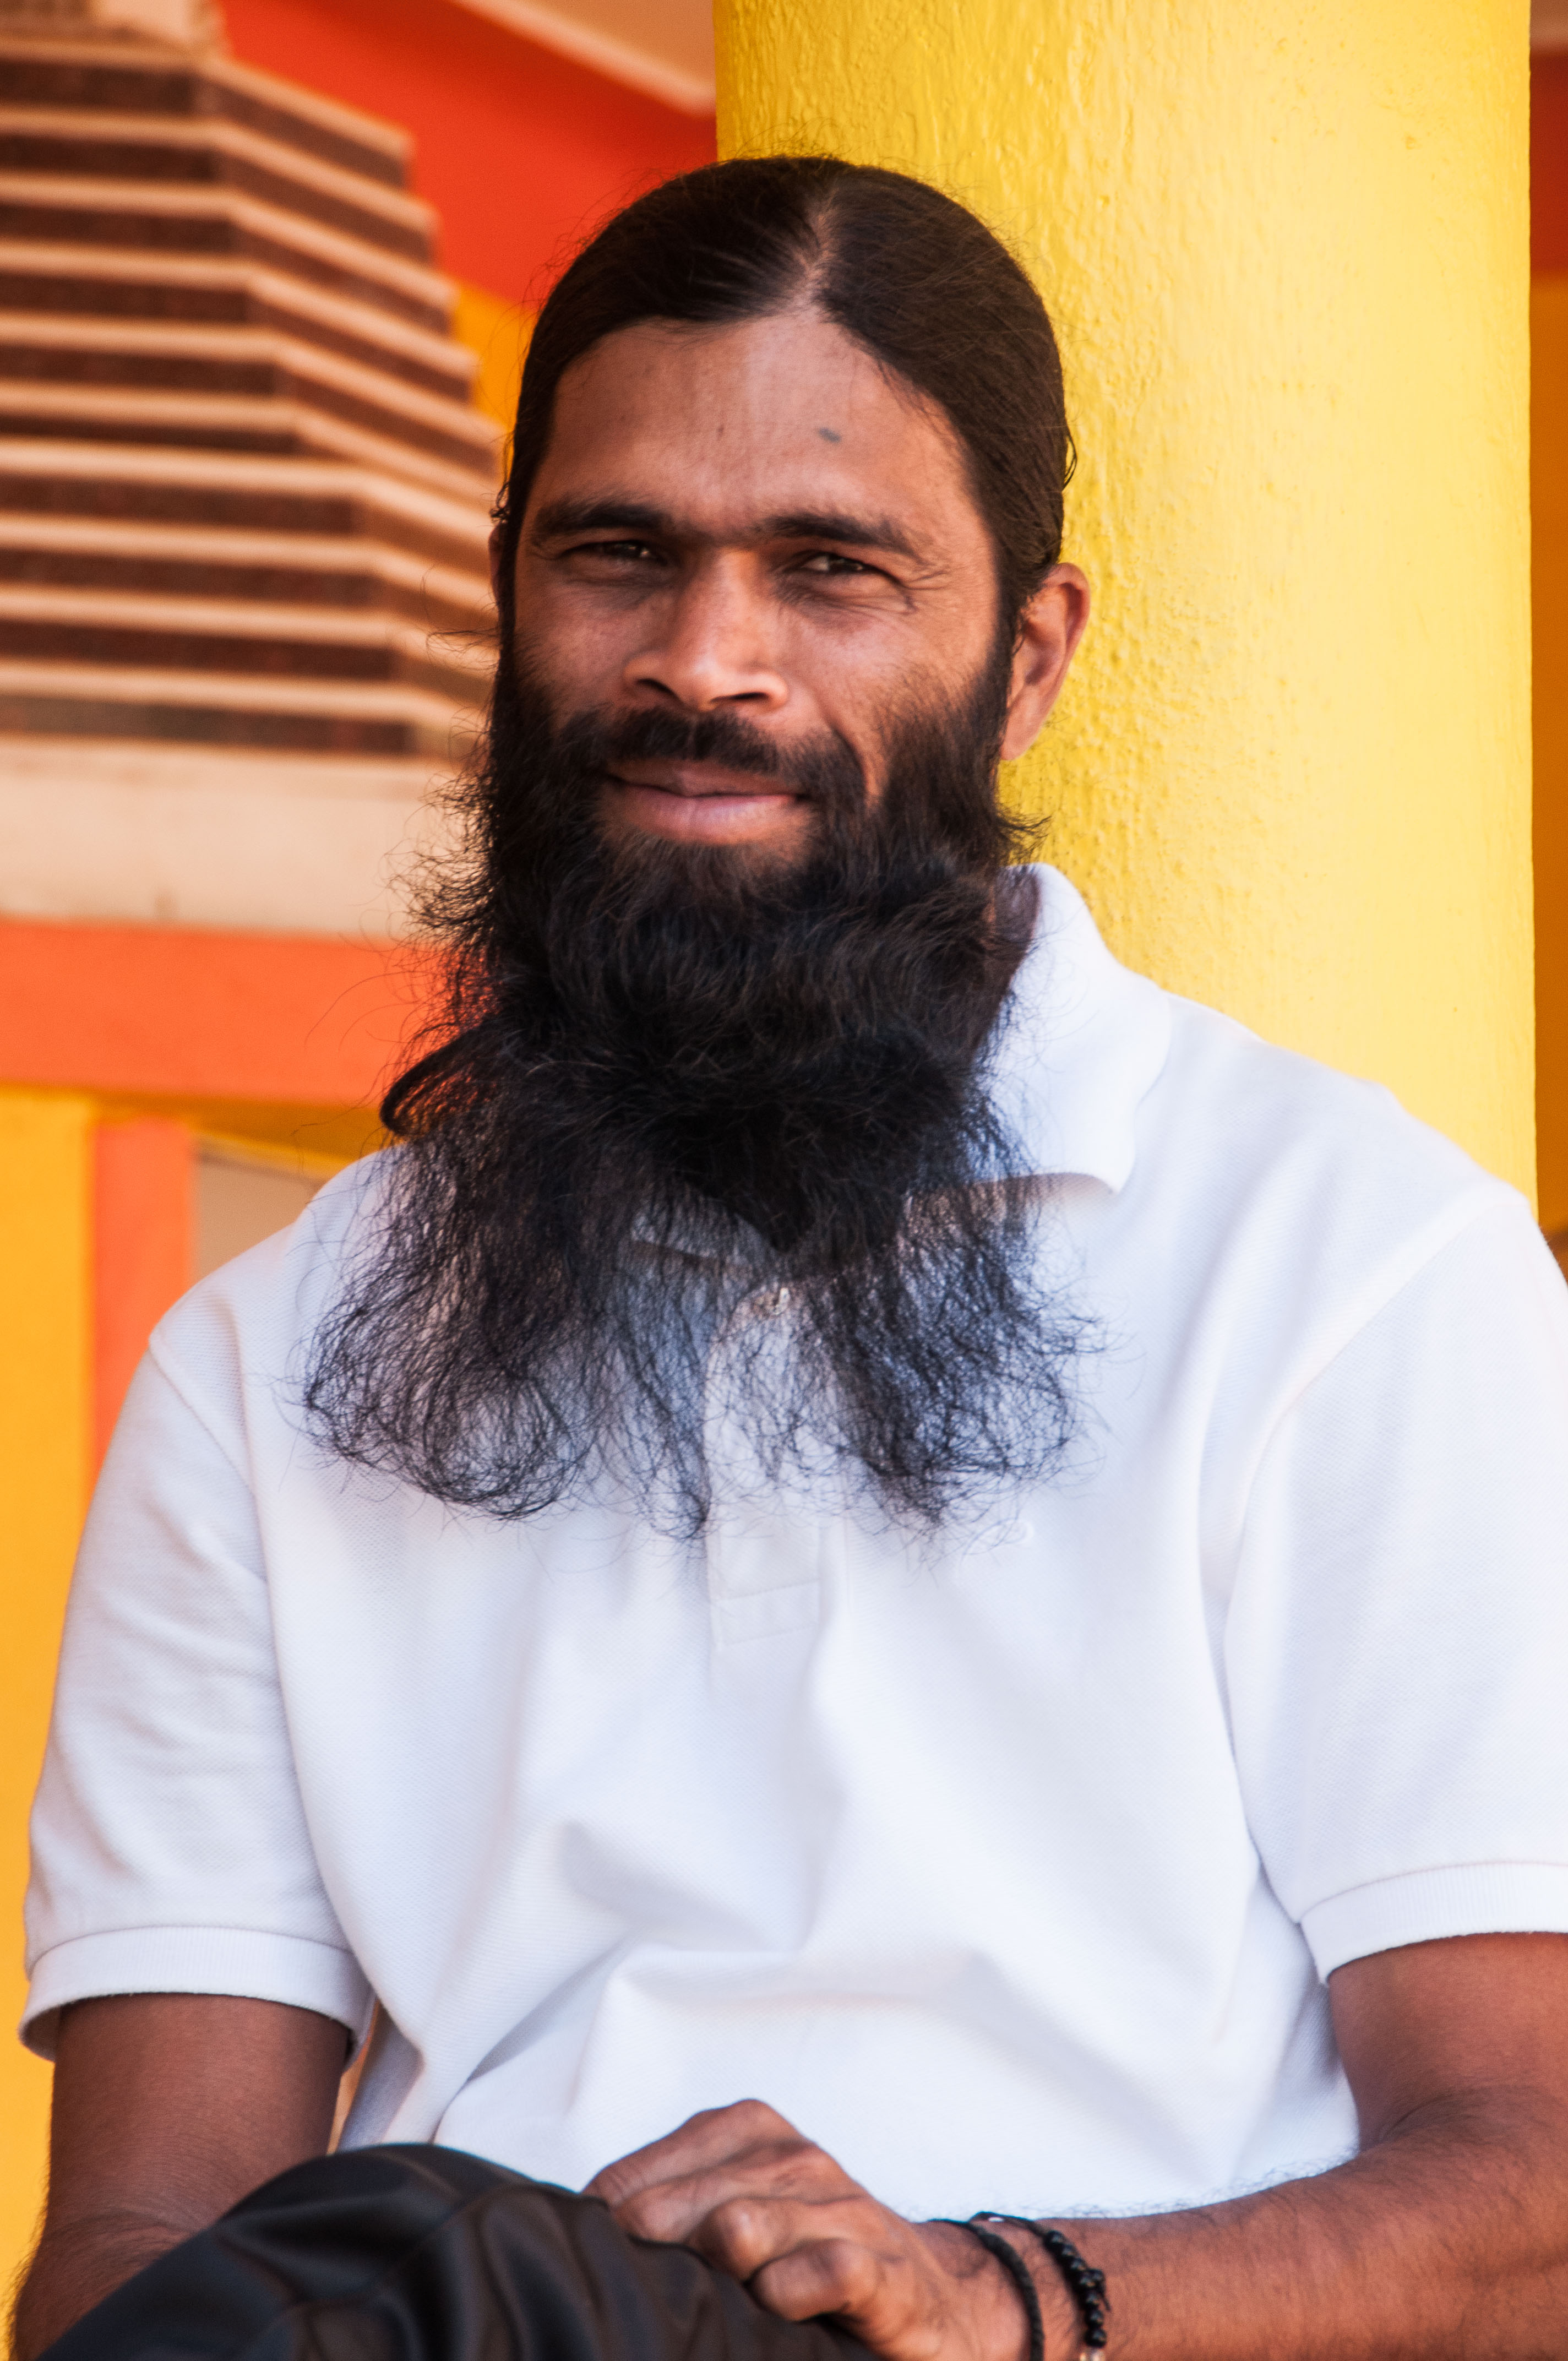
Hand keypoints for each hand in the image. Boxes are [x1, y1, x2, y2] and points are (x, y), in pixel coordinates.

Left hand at [585, 2099, 1062, 2360]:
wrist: (934, 2299)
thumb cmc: (812, 2257)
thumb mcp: (736, 2218)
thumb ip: (668, 2213)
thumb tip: (576, 2238)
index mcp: (746, 2134)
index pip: (635, 2178)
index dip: (603, 2231)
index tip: (590, 2269)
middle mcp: (792, 2161)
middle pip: (678, 2205)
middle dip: (647, 2252)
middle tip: (632, 2297)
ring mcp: (840, 2208)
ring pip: (741, 2227)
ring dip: (712, 2271)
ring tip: (706, 2304)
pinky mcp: (881, 2269)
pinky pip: (820, 2269)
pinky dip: (786, 2293)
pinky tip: (774, 2309)